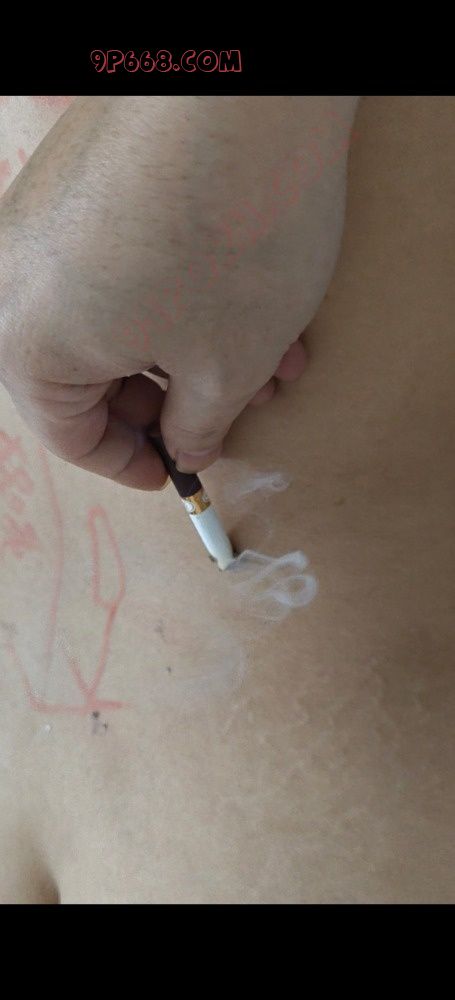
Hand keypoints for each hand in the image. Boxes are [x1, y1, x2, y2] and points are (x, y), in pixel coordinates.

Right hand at [0, 95, 357, 488]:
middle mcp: (13, 278)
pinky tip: (247, 299)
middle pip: (88, 375)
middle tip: (236, 408)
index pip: (71, 437)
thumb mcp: (227, 365)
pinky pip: (116, 263)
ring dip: (189, 349)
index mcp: (25, 344)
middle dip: (175, 399)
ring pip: (111, 317)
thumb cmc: (231, 241)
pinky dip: (176, 294)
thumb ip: (198, 426)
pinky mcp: (76, 174)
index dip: (133, 464)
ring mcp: (40, 216)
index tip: (179, 471)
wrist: (246, 90)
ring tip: (268, 357)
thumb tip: (187, 444)